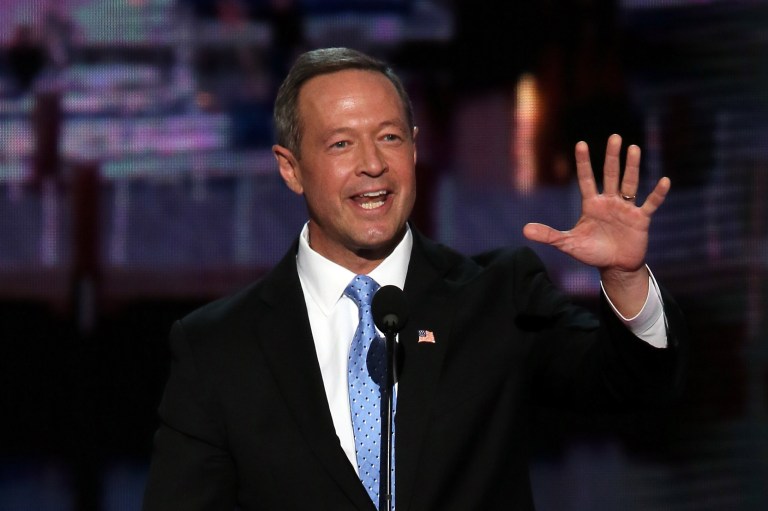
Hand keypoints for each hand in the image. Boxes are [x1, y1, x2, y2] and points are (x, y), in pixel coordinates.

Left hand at [523, 134, 669, 314]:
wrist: (615, 266)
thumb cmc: (592, 252)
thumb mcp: (568, 244)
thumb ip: (549, 235)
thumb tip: (524, 229)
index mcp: (591, 204)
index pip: (586, 179)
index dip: (584, 163)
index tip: (580, 143)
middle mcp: (609, 201)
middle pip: (611, 175)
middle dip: (611, 157)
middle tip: (614, 137)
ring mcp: (626, 208)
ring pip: (630, 183)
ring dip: (632, 167)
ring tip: (634, 148)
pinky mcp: (641, 219)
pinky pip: (650, 204)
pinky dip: (657, 194)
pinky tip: (664, 180)